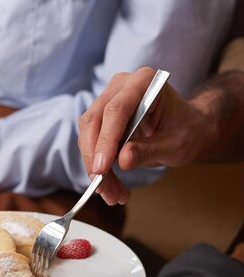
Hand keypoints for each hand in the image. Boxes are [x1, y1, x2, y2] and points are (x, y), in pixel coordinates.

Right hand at [78, 67, 207, 204]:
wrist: (189, 128)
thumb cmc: (187, 131)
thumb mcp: (175, 145)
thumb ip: (148, 151)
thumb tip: (122, 161)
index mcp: (144, 82)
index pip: (116, 111)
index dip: (106, 141)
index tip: (101, 169)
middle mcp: (121, 86)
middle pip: (94, 121)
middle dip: (95, 158)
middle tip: (101, 187)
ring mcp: (109, 99)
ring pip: (88, 134)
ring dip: (94, 166)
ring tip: (111, 193)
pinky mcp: (102, 116)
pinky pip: (91, 142)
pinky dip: (97, 166)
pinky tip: (109, 185)